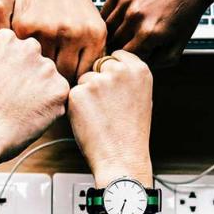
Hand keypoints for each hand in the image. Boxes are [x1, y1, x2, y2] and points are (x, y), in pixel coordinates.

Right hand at [0, 29, 69, 162]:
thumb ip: (1, 57)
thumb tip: (14, 62)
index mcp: (6, 38)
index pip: (19, 49)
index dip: (12, 68)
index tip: (3, 82)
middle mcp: (29, 47)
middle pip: (36, 61)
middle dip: (30, 76)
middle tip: (14, 97)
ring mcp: (47, 67)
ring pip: (49, 78)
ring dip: (41, 91)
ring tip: (21, 108)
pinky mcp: (60, 88)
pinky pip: (59, 96)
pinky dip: (50, 107)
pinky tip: (31, 115)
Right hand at [13, 0, 105, 81]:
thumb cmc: (72, 2)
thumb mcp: (92, 24)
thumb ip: (92, 54)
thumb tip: (85, 87)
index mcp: (94, 35)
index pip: (84, 75)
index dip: (75, 82)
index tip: (67, 82)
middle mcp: (73, 34)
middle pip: (64, 76)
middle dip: (58, 79)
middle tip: (51, 80)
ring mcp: (48, 30)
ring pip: (43, 67)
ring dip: (40, 69)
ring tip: (38, 69)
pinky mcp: (25, 27)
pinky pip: (25, 54)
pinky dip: (25, 56)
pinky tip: (26, 54)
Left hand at [68, 51, 152, 188]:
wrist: (122, 157)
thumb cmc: (131, 131)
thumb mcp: (141, 96)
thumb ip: (127, 76)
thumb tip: (109, 63)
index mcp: (139, 69)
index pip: (117, 55)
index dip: (112, 72)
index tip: (115, 88)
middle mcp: (119, 71)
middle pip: (98, 65)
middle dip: (99, 80)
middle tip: (108, 107)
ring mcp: (98, 81)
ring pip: (84, 79)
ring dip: (87, 93)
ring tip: (101, 115)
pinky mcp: (79, 93)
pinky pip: (73, 93)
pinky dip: (77, 106)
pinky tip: (90, 120)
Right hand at [101, 0, 213, 66]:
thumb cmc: (186, 14)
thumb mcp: (178, 46)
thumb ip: (157, 63)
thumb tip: (135, 68)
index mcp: (149, 33)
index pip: (125, 57)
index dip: (128, 60)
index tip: (132, 58)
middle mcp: (135, 16)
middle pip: (114, 43)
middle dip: (120, 47)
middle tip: (128, 45)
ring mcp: (126, 1)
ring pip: (106, 28)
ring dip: (113, 33)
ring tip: (125, 33)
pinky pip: (106, 11)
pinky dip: (110, 18)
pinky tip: (122, 19)